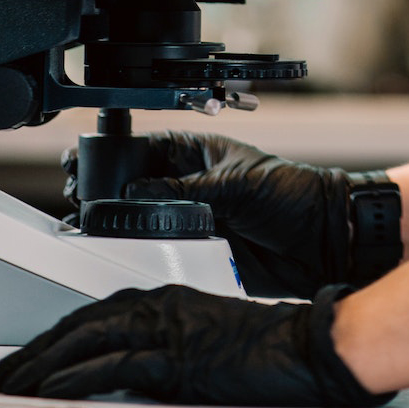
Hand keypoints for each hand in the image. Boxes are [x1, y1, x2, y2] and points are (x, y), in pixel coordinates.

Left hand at [0, 283, 391, 406]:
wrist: (310, 347)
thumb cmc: (273, 352)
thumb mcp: (212, 352)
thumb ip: (172, 360)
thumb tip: (136, 382)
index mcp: (174, 303)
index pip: (102, 314)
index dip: (61, 335)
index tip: (32, 357)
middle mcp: (166, 307)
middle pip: (87, 322)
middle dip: (40, 348)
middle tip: (5, 371)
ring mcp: (172, 329)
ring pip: (91, 338)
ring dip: (45, 361)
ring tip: (12, 382)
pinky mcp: (179, 356)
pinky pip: (116, 364)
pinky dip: (79, 372)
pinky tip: (51, 386)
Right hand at [63, 132, 361, 296]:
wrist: (325, 238)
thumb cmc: (296, 193)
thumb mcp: (239, 185)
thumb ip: (189, 191)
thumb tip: (141, 194)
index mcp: (199, 154)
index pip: (146, 150)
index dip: (114, 157)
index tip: (84, 166)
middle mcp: (191, 186)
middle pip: (136, 188)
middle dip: (109, 195)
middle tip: (83, 202)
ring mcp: (194, 220)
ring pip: (143, 223)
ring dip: (123, 228)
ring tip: (97, 231)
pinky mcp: (200, 253)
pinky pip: (162, 255)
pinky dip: (145, 257)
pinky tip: (128, 257)